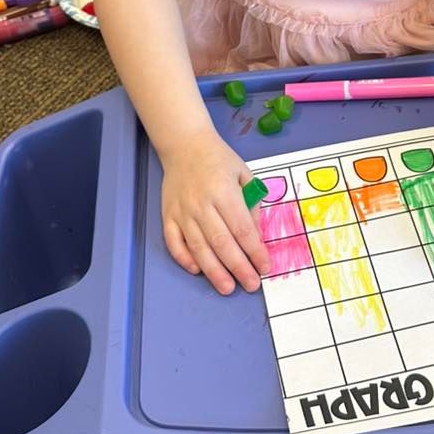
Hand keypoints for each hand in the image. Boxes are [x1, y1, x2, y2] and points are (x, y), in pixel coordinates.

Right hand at [161, 129, 269, 293]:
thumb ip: (252, 203)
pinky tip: (197, 270)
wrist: (185, 145)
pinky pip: (174, 243)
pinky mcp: (167, 216)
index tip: (265, 267)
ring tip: (227, 288)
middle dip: (238, 267)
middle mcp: (202, 204)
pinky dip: (184, 258)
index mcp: (224, 192)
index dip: (255, 251)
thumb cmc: (218, 160)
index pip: (242, 229)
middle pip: (222, 242)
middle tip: (251, 284)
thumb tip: (255, 235)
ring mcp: (182, 212)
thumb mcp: (243, 174)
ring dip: (214, 271)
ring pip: (199, 247)